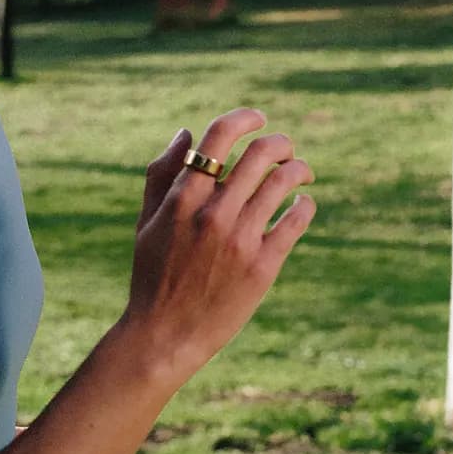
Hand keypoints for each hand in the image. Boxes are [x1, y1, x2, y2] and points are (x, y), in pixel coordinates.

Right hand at [124, 108, 315, 381]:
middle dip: (280, 143)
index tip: (258, 119)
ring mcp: (240, 239)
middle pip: (260, 154)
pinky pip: (297, 220)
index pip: (219, 136)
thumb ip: (161, 173)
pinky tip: (303, 203)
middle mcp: (213, 214)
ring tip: (301, 173)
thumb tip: (186, 132)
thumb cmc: (153, 275)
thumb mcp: (147, 221)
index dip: (245, 118)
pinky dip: (306, 203)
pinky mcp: (263, 266)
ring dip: (298, 169)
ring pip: (284, 182)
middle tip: (286, 149)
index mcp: (182, 199)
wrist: (165, 335)